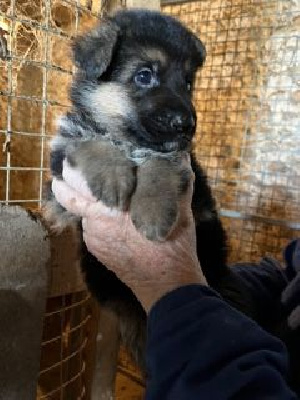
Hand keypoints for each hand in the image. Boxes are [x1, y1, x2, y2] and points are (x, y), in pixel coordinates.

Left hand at [52, 160, 206, 310]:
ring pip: (82, 213)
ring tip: (106, 197)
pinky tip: (116, 221)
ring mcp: (94, 241)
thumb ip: (177, 181)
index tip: (74, 157)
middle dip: (66, 183)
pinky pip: (92, 229)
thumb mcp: (179, 211)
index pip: (74, 185)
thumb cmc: (173, 246)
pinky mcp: (98, 252)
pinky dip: (98, 220)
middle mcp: (94, 224)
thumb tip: (181, 155)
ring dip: (88, 203)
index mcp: (109, 210)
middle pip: (66, 197)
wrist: (168, 287)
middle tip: (75, 170)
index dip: (70, 169)